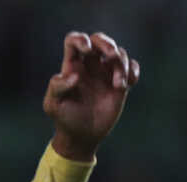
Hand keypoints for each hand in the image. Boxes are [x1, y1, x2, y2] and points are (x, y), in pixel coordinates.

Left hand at [45, 31, 138, 160]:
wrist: (81, 135)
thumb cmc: (64, 118)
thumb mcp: (53, 105)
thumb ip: (57, 87)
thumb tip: (74, 76)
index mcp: (72, 66)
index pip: (74, 40)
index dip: (81, 39)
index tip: (86, 50)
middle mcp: (89, 65)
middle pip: (99, 39)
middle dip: (107, 43)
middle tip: (111, 56)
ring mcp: (106, 72)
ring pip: (119, 53)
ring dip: (122, 65)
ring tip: (118, 86)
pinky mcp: (120, 82)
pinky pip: (132, 67)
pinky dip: (133, 72)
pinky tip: (128, 85)